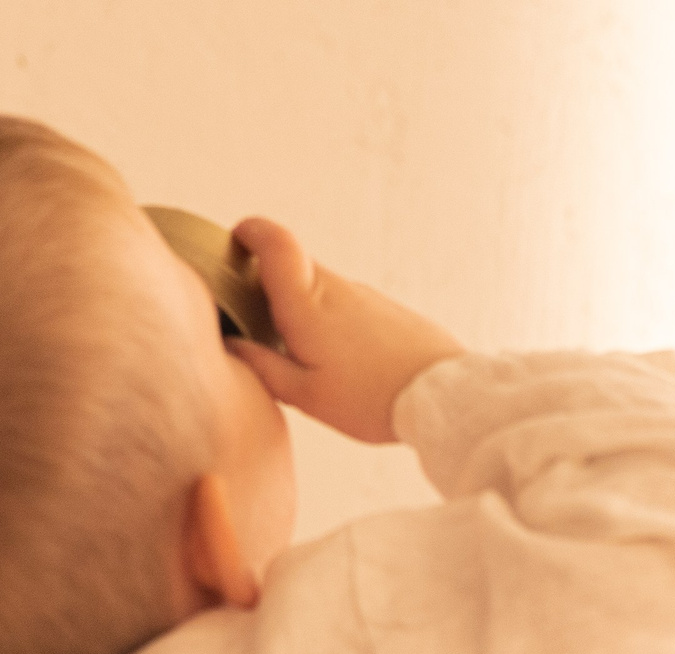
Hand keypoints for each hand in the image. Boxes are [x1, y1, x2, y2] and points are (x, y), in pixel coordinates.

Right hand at [228, 217, 465, 443]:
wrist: (443, 396)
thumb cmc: (372, 400)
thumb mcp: (307, 396)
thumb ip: (263, 368)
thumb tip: (231, 346)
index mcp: (307, 304)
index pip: (275, 241)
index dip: (250, 232)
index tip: (235, 242)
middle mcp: (336, 288)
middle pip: (293, 267)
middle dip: (269, 286)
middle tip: (258, 323)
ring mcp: (364, 295)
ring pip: (320, 289)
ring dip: (304, 309)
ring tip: (305, 356)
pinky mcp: (386, 308)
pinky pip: (347, 304)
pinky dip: (333, 321)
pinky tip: (342, 361)